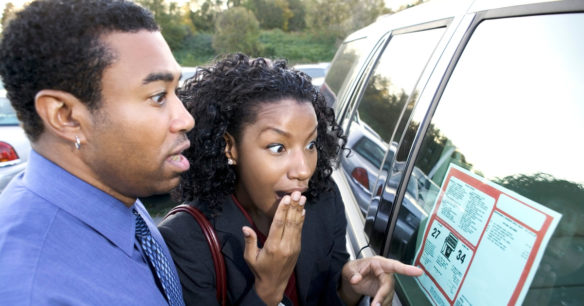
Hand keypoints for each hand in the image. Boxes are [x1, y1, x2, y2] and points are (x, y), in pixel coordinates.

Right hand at [242, 191, 305, 305]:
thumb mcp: (250, 257)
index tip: (286, 198)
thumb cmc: (259, 269)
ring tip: (302, 198)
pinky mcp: (297, 248)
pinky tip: (302, 211)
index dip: (283, 210)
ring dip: (299, 211)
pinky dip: (301, 220)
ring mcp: (293, 247)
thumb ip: (249, 242)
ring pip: (297, 226)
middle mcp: (285, 246)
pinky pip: (300, 232)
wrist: (274, 284)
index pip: (278, 224)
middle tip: (297, 193)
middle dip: (293, 206)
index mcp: (272, 247)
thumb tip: (245, 228)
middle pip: (290, 222)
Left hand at [339, 256, 423, 305]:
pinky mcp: (385, 292)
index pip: (394, 265)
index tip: (418, 272)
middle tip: (375, 305)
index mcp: (379, 263)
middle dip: (383, 295)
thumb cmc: (354, 268)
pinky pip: (386, 301)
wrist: (352, 277)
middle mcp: (385, 273)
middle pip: (389, 285)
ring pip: (388, 295)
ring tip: (373, 305)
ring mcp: (386, 283)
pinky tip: (378, 305)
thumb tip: (356, 279)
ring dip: (382, 302)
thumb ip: (353, 273)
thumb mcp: (349, 268)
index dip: (407, 269)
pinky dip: (382, 304)